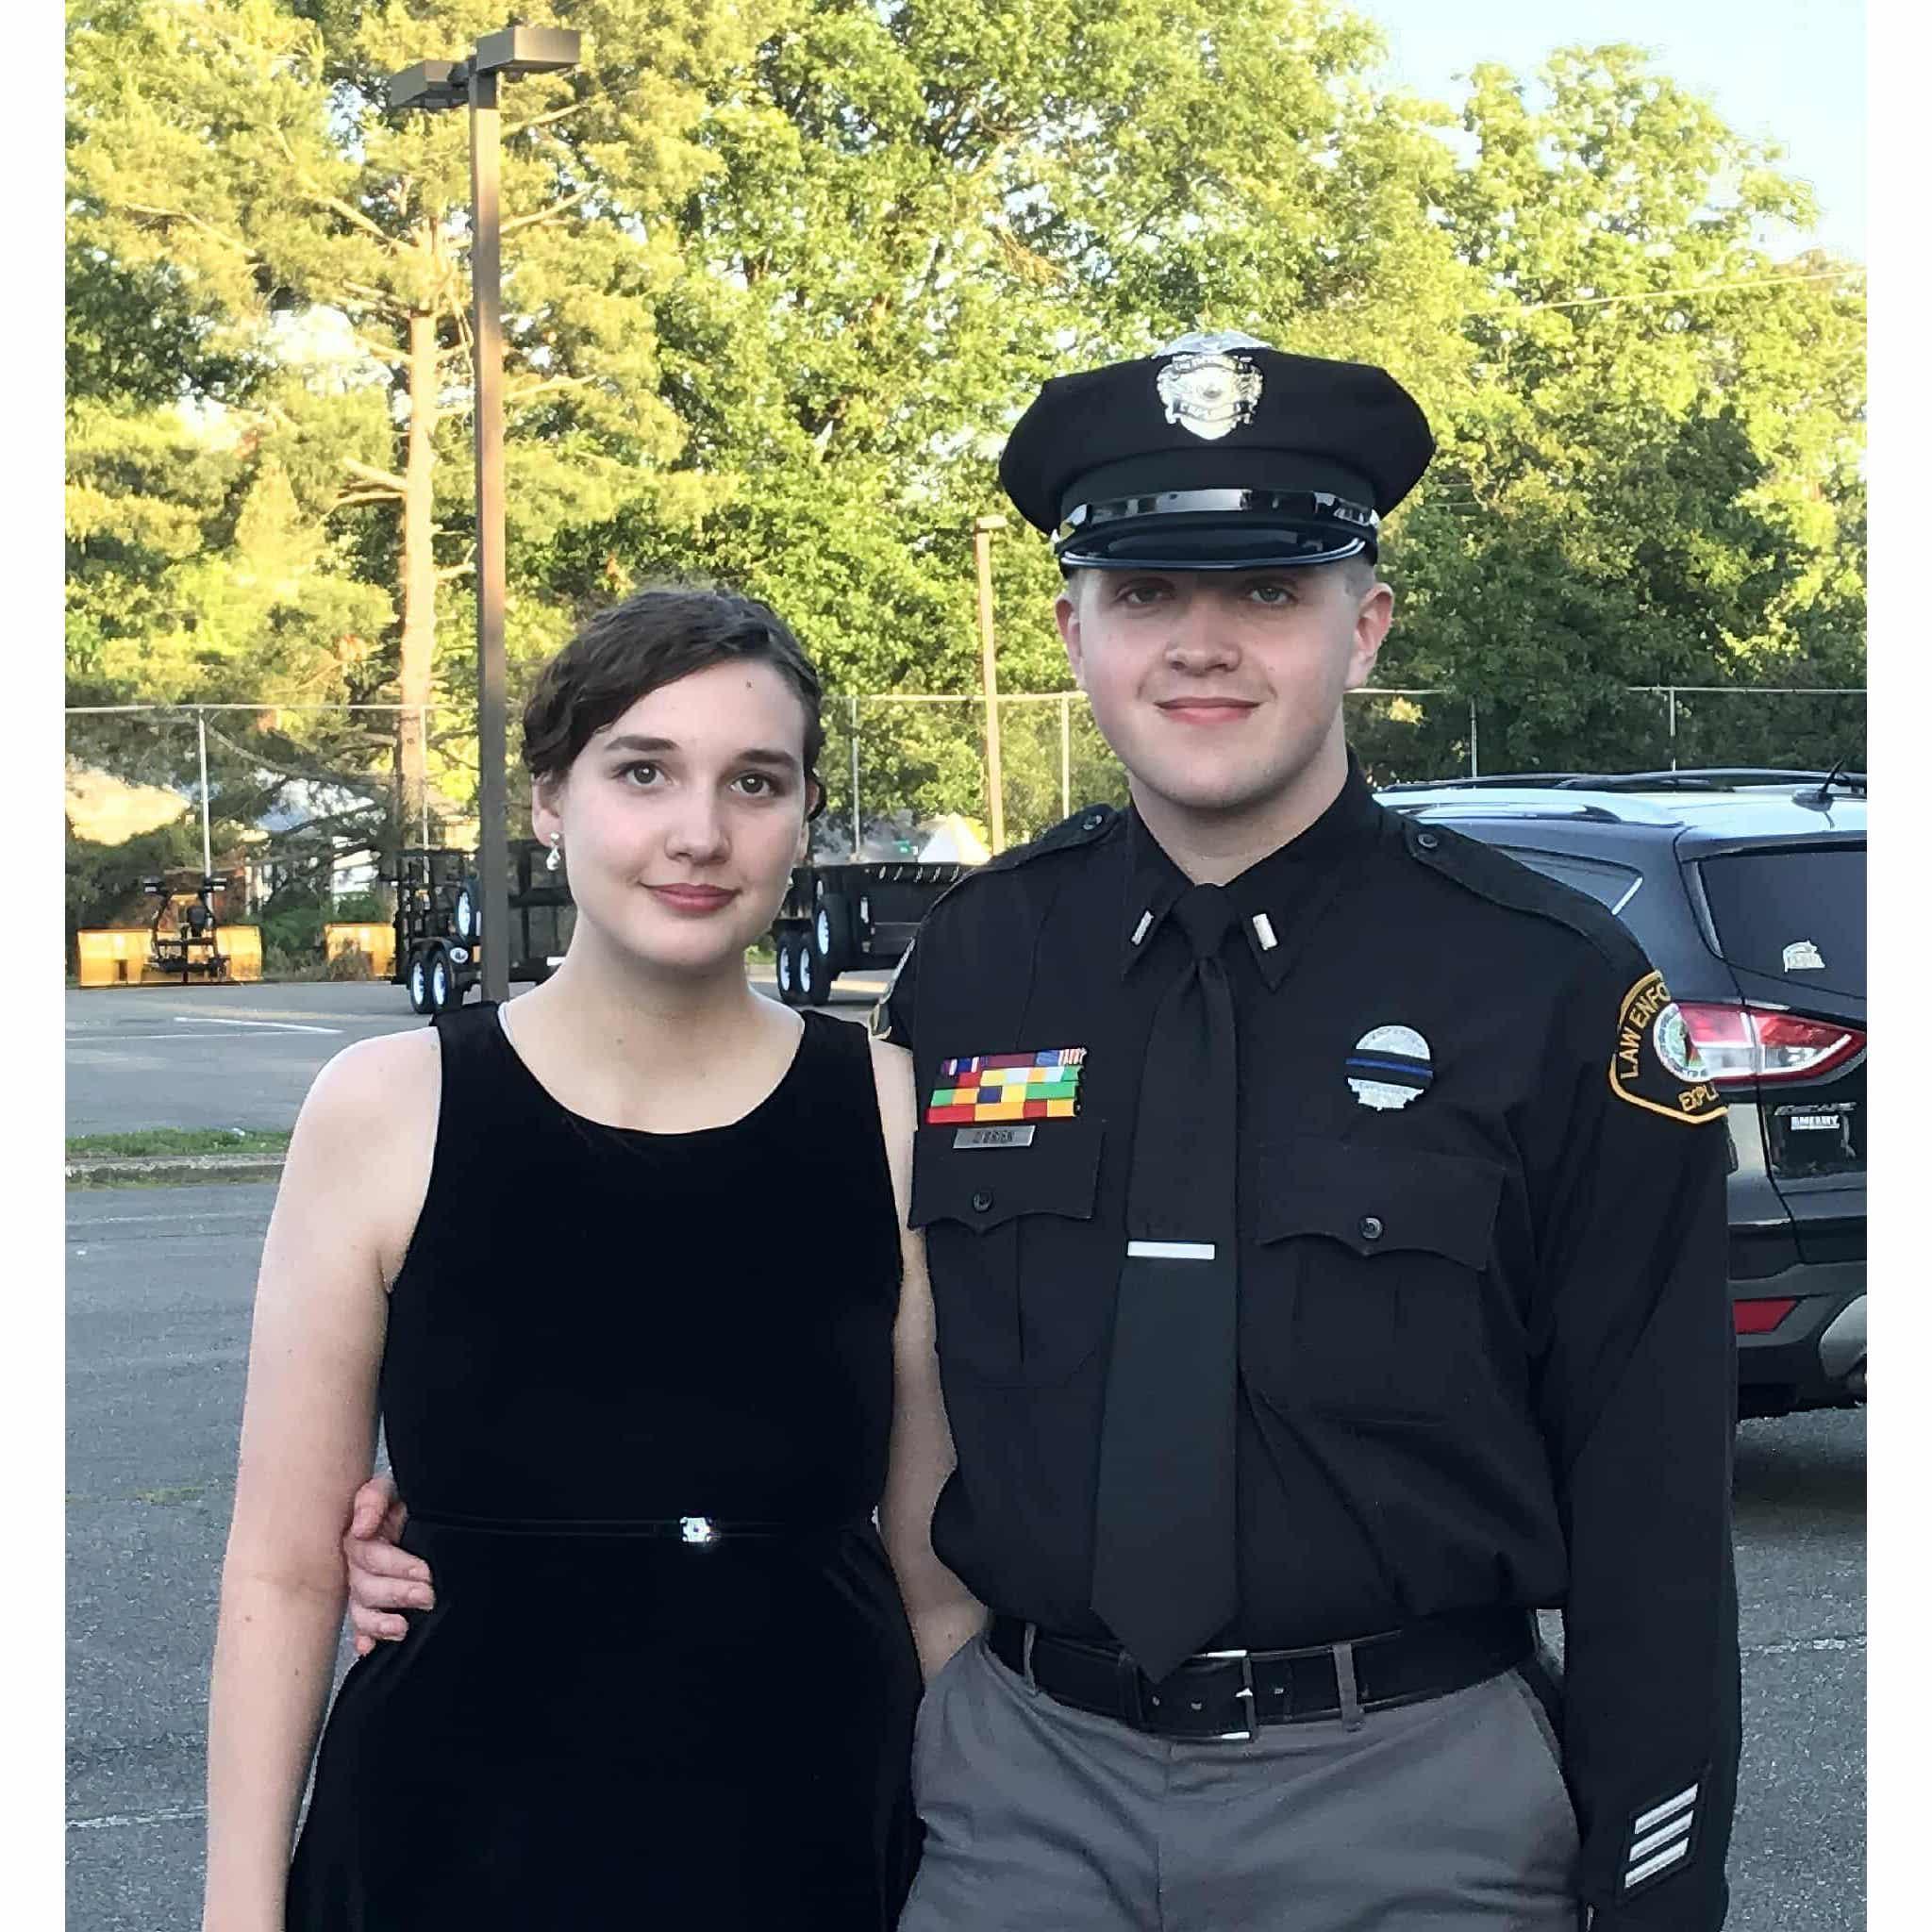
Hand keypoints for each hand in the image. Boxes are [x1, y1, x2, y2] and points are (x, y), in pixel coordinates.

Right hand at [342, 1474, 432, 1655]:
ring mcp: (360, 1586)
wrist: (412, 1514)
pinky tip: (368, 1647)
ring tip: (402, 1627)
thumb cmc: (398, 1502)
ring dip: (380, 1622)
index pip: (371, 1555)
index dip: (397, 1565)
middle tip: (426, 1595)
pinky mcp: (368, 1604)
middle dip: (397, 1593)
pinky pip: (360, 1626)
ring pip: (361, 1610)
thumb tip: (362, 1527)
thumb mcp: (388, 1490)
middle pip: (366, 1586)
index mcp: (359, 1536)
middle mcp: (356, 1565)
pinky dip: (365, 1637)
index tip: (424, 1573)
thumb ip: (374, 1498)